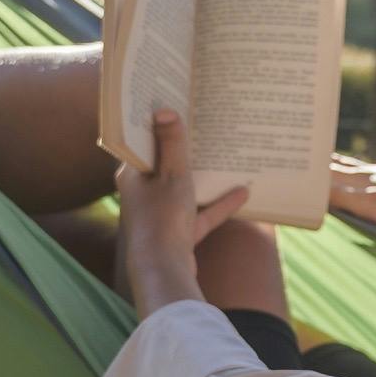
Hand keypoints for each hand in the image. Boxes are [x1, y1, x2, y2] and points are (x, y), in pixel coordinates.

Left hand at [118, 110, 249, 312]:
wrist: (163, 270)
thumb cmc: (162, 219)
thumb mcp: (172, 175)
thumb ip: (172, 144)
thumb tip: (164, 111)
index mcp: (132, 175)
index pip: (142, 143)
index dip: (156, 124)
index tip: (173, 105)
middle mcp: (143, 193)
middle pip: (164, 165)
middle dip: (183, 148)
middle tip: (202, 123)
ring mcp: (160, 214)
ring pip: (183, 189)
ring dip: (203, 176)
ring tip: (224, 154)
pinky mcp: (177, 233)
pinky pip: (200, 213)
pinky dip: (218, 204)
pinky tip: (243, 192)